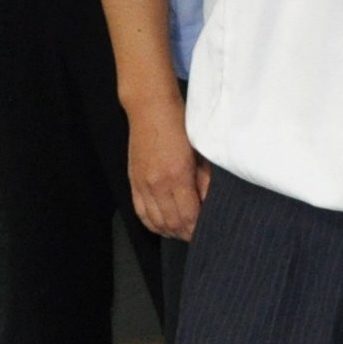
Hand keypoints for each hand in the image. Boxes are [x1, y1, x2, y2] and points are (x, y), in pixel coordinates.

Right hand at [125, 78, 206, 238]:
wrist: (150, 108)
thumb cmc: (180, 125)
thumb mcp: (200, 152)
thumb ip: (205, 181)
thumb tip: (209, 204)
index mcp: (177, 176)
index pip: (188, 216)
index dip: (198, 229)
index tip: (208, 230)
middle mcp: (157, 184)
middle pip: (172, 223)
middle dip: (186, 233)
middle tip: (198, 235)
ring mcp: (142, 184)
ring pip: (155, 222)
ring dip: (170, 232)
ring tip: (183, 233)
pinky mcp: (133, 182)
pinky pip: (140, 212)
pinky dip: (153, 224)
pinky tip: (163, 227)